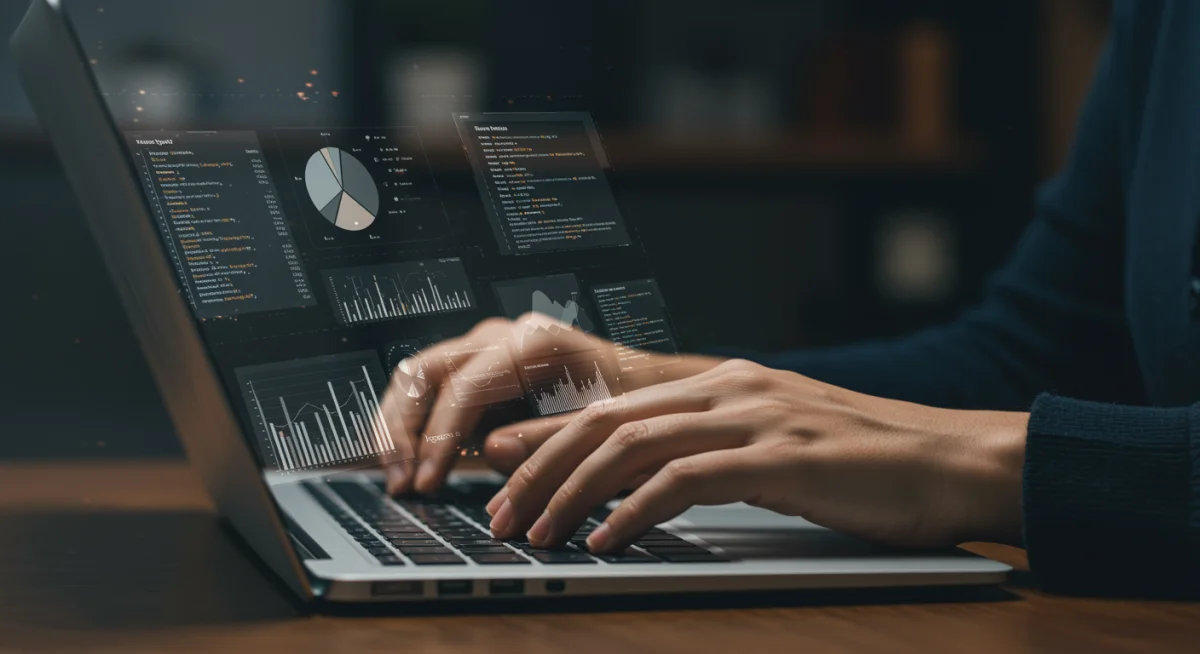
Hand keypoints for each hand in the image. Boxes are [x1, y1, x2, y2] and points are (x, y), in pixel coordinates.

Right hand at [377, 314, 719, 492]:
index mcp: (531, 342)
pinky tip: (413, 468)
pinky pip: (430, 392)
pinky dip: (414, 429)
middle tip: (402, 484)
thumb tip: (484, 453)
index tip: (427, 482)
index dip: (437, 438)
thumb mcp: (594, 427)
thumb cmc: (631, 407)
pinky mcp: (479, 372)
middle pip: (423, 373)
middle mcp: (502, 337)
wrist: (650, 394)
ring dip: (399, 430)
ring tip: (401, 481)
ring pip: (416, 379)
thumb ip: (540, 439)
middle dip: (403, 431)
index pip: (461, 387)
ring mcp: (486, 350)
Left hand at [483, 359, 1027, 552]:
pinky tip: (604, 543)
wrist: (954, 460)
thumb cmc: (867, 465)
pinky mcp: (778, 458)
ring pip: (630, 446)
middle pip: (605, 422)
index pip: (612, 405)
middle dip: (538, 469)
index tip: (497, 463)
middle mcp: (727, 389)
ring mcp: (752, 418)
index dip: (546, 435)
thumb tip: (651, 484)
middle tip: (497, 513)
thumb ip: (715, 452)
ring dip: (570, 494)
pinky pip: (683, 483)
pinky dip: (633, 513)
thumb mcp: (777, 446)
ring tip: (533, 534)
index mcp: (722, 384)